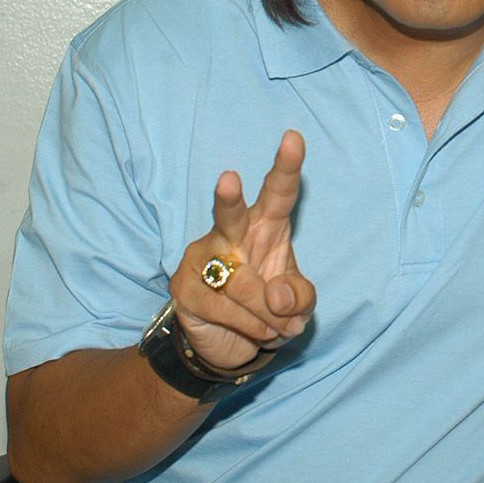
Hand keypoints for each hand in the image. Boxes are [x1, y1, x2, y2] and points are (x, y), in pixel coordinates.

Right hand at [168, 130, 316, 370]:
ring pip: (241, 282)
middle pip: (230, 213)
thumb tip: (277, 297)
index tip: (294, 138)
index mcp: (266, 225)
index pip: (278, 192)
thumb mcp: (299, 304)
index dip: (286, 166)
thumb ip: (299, 297)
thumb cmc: (270, 308)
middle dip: (228, 198)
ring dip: (268, 313)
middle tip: (228, 179)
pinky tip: (258, 331)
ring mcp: (202, 258)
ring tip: (280, 328)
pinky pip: (225, 309)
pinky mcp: (183, 289)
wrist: (233, 344)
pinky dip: (251, 326)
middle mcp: (230, 233)